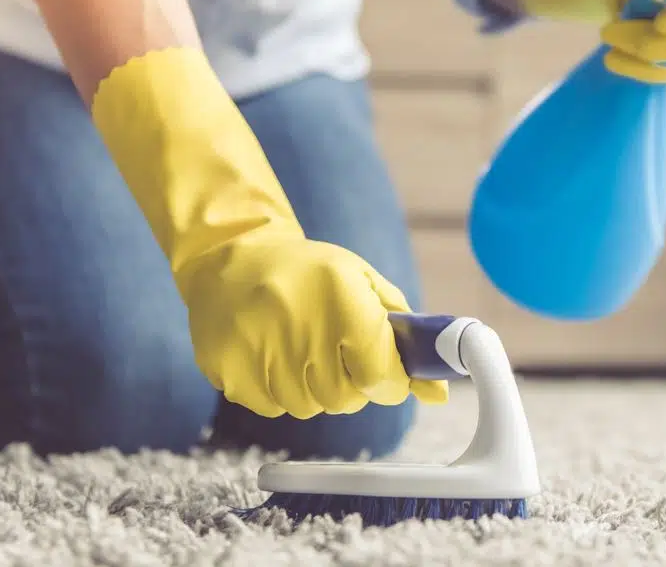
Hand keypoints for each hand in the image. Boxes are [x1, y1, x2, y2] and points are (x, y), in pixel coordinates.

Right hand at [177, 234, 447, 418]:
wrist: (231, 257)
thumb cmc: (309, 273)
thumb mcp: (362, 283)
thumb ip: (403, 338)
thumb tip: (438, 395)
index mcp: (341, 296)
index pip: (380, 373)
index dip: (389, 382)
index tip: (385, 375)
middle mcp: (298, 321)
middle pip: (343, 399)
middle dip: (349, 385)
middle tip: (335, 353)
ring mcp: (257, 347)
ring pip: (306, 408)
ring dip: (311, 388)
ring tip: (299, 347)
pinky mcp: (227, 367)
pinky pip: (270, 408)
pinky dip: (277, 391)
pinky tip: (270, 353)